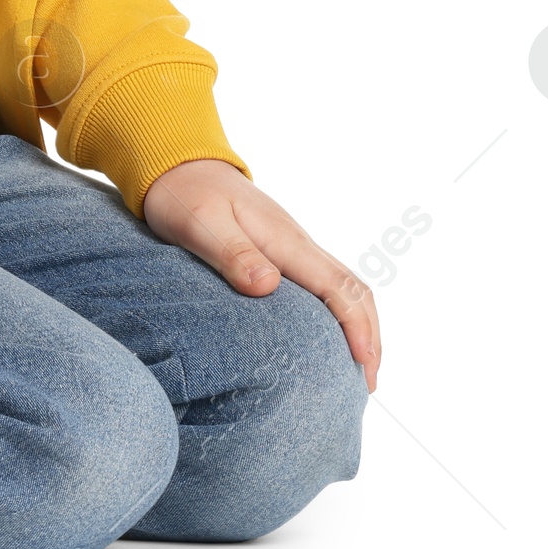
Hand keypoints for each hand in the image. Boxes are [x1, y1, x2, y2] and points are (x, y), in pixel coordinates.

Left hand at [141, 159, 380, 390]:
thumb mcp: (199, 224)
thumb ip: (232, 253)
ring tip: (354, 371)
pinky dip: (337, 313)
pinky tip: (324, 338)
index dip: (356, 326)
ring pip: (342, 287)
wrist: (177, 165)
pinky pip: (323, 285)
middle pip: (353, 289)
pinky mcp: (281, 252)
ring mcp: (292, 247)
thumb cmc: (184, 195)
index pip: (337, 286)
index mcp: (284, 240)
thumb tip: (269, 286)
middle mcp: (297, 244)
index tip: (363, 365)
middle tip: (367, 383)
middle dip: (369, 334)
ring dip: (358, 325)